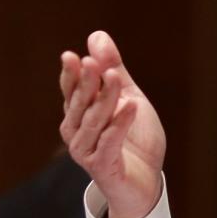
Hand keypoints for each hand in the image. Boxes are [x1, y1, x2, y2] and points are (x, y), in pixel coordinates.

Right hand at [59, 31, 166, 217]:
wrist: (145, 181)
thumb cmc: (133, 139)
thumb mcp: (127, 96)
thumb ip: (113, 68)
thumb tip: (96, 36)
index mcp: (79, 115)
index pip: (71, 91)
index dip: (71, 75)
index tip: (71, 56)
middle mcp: (77, 133)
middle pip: (80, 104)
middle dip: (87, 82)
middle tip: (93, 63)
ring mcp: (87, 152)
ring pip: (94, 121)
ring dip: (104, 99)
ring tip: (114, 78)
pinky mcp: (102, 167)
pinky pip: (110, 142)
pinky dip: (119, 124)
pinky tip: (130, 107)